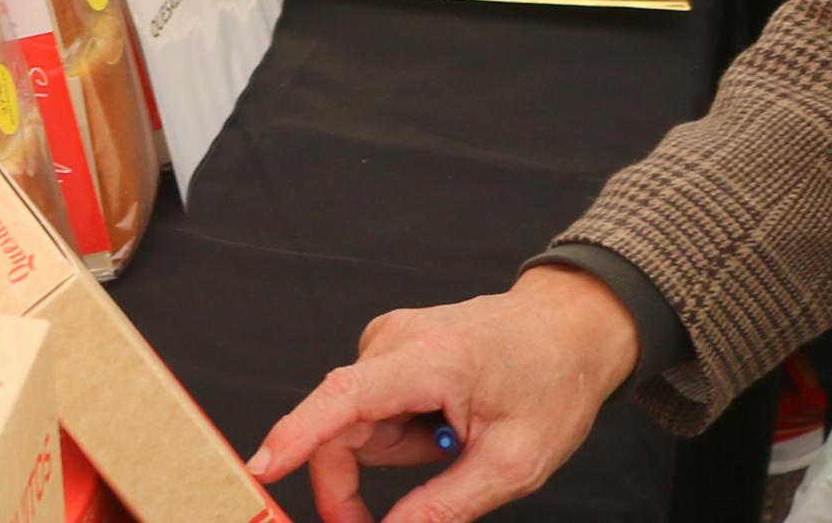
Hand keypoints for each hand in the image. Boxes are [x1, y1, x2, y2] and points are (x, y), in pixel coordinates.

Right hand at [251, 270, 638, 522]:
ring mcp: (390, 339)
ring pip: (359, 425)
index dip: (297, 435)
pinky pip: (373, 410)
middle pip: (340, 426)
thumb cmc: (551, 383)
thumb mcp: (514, 462)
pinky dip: (402, 432)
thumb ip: (447, 503)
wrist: (570, 326)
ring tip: (456, 439)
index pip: (344, 398)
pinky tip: (446, 421)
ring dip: (398, 453)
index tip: (261, 469)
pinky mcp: (391, 348)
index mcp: (429, 360)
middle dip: (355, 482)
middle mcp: (396, 340)